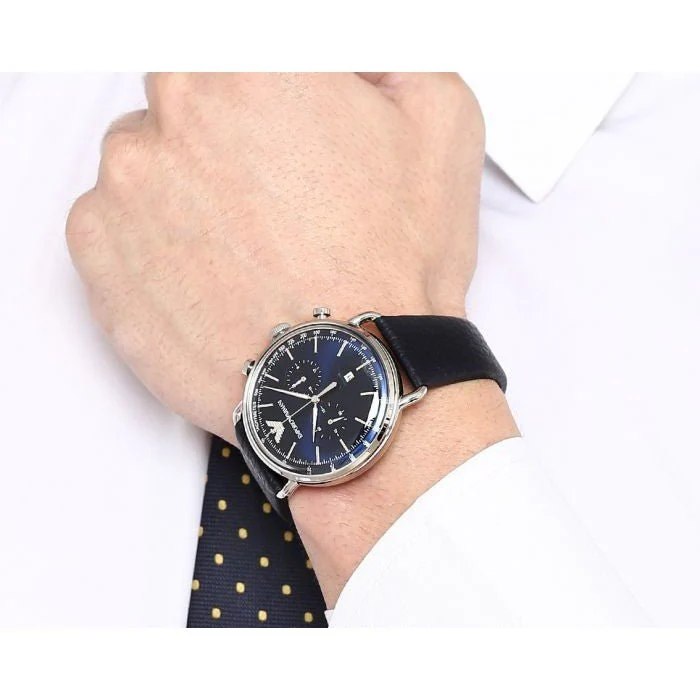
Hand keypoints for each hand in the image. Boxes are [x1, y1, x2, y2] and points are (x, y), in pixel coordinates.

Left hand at [66, 72, 482, 441]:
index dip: (262, 94)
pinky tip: (210, 278)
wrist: (349, 380)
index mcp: (249, 67)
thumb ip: (385, 55)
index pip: (228, 52)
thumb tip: (350, 56)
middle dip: (223, 138)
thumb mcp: (441, 121)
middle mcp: (173, 114)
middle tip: (272, 199)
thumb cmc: (391, 267)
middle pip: (182, 102)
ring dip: (184, 192)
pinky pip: (113, 226)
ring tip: (245, 250)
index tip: (278, 131)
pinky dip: (151, 244)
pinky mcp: (99, 257)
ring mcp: (125, 187)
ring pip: (144, 164)